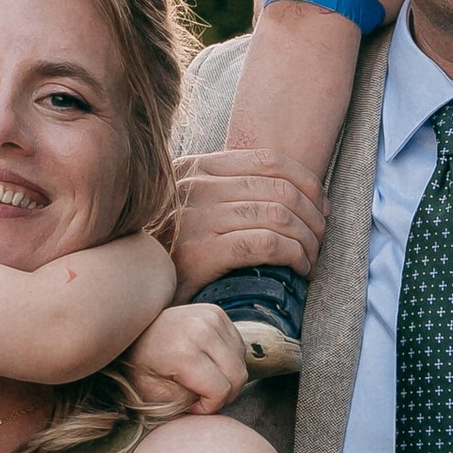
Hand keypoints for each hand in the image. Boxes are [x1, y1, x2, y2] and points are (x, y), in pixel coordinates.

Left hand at [124, 302, 249, 414]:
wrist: (135, 329)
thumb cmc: (141, 364)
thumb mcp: (152, 393)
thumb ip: (183, 404)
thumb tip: (209, 405)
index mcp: (183, 352)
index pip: (220, 390)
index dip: (210, 406)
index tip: (194, 405)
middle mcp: (201, 329)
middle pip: (238, 376)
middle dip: (225, 395)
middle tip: (205, 397)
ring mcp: (212, 317)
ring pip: (242, 361)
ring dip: (228, 376)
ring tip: (204, 378)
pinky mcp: (217, 312)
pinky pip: (239, 346)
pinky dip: (228, 360)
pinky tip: (208, 361)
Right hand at [170, 149, 327, 295]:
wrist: (130, 293)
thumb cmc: (169, 256)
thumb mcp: (190, 212)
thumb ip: (224, 194)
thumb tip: (288, 191)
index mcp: (193, 168)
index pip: (267, 160)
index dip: (307, 182)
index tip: (321, 206)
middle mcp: (193, 186)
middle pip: (279, 189)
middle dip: (312, 215)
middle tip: (321, 239)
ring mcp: (196, 218)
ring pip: (278, 216)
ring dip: (307, 239)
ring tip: (311, 258)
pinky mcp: (201, 252)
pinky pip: (267, 244)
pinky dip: (294, 255)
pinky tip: (299, 270)